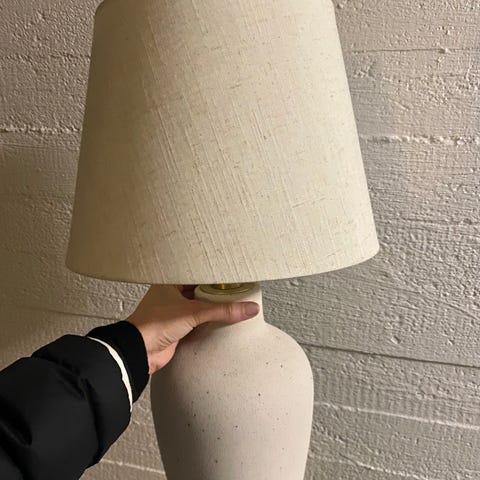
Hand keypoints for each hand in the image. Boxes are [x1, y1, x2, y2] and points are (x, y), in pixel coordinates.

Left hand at [127, 285, 259, 373]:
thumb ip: (223, 310)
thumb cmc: (153, 324)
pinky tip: (219, 322)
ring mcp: (173, 313)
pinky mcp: (176, 330)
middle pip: (199, 290)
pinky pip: (196, 323)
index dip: (213, 274)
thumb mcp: (193, 312)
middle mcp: (171, 296)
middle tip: (235, 288)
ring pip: (197, 307)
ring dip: (211, 308)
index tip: (230, 274)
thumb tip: (249, 308)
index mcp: (170, 283)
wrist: (138, 352)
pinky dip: (207, 323)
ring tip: (232, 303)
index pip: (197, 274)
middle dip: (214, 292)